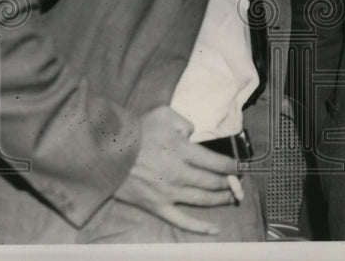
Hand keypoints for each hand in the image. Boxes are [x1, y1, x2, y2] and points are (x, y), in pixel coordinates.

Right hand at [113, 106, 240, 234]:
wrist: (107, 153)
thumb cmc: (136, 131)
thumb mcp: (164, 114)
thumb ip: (185, 123)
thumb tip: (194, 135)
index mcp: (183, 151)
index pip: (216, 162)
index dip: (231, 166)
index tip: (237, 167)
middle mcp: (179, 174)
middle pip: (212, 182)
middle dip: (228, 182)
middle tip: (236, 181)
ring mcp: (169, 193)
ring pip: (202, 200)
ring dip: (220, 199)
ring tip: (231, 197)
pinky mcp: (157, 206)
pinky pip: (182, 221)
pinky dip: (200, 227)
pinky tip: (214, 229)